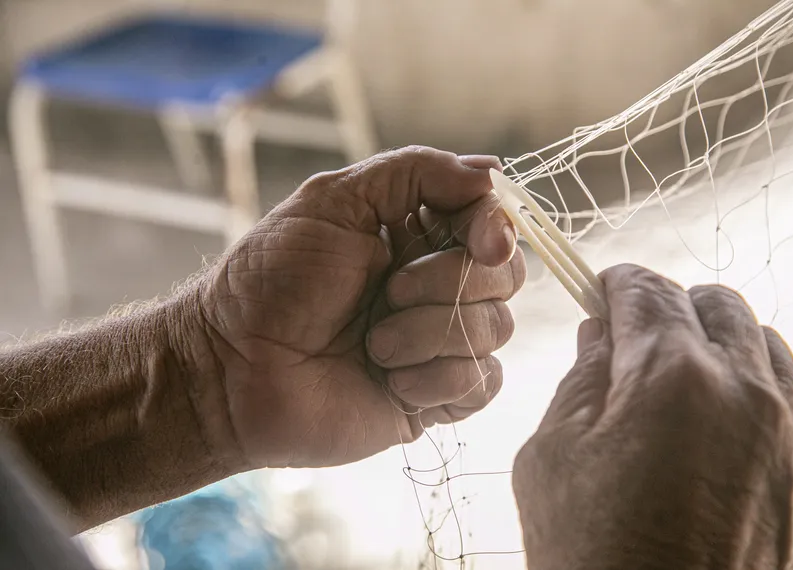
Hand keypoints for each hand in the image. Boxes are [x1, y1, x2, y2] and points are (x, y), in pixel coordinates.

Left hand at [192, 146, 525, 469]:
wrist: (234, 369)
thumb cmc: (273, 279)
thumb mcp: (333, 199)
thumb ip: (415, 172)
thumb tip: (492, 173)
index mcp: (417, 234)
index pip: (494, 221)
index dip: (498, 229)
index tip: (483, 241)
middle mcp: (436, 284)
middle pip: (506, 276)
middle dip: (448, 284)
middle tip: (386, 293)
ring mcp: (439, 342)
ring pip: (495, 330)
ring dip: (428, 335)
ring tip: (371, 345)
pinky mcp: (437, 397)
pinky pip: (481, 384)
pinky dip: (436, 381)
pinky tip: (389, 381)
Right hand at [512, 264, 792, 569]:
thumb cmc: (592, 559)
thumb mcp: (551, 459)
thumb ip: (579, 380)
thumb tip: (600, 337)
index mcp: (673, 379)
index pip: (648, 293)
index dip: (616, 283)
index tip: (601, 290)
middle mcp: (745, 394)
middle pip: (714, 304)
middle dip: (667, 307)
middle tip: (629, 338)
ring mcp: (785, 436)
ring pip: (760, 343)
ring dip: (714, 342)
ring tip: (672, 378)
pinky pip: (781, 398)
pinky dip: (745, 387)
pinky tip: (705, 423)